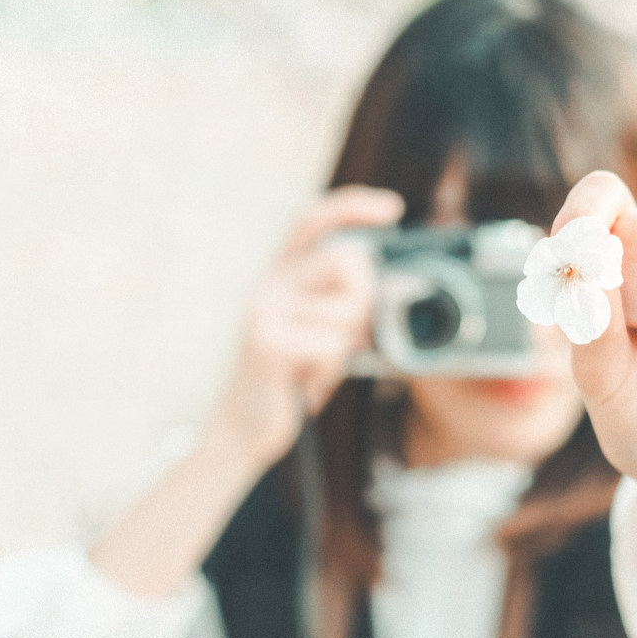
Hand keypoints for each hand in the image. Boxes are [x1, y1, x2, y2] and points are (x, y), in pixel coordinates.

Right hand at [211, 186, 403, 471]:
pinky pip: (333, 344)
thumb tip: (385, 286)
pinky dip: (331, 370)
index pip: (313, 222)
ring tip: (315, 367)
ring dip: (345, 347)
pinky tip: (305, 382)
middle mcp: (268, 284)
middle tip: (352, 336)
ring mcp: (265, 310)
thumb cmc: (290, 380)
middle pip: (347, 259)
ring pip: (346, 309)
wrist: (243, 430)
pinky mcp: (267, 342)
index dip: (353, 206)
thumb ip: (344, 304)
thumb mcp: (321, 333)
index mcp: (280, 276)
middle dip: (366, 298)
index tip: (393, 208)